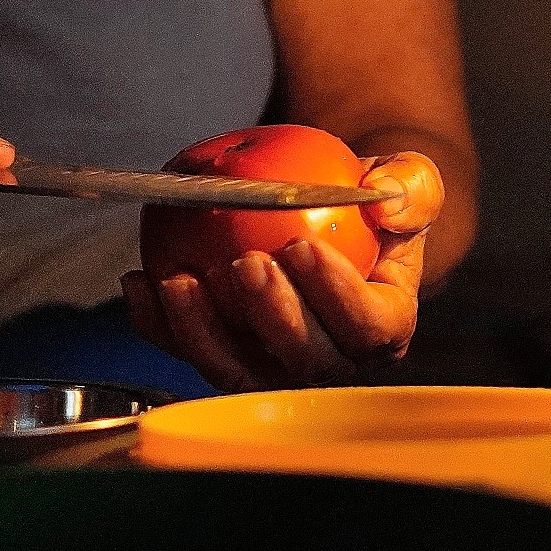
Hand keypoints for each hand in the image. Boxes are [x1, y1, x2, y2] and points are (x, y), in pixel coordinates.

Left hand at [121, 153, 441, 389]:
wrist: (323, 211)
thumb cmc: (366, 199)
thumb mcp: (405, 178)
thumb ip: (411, 187)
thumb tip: (385, 202)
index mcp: (383, 326)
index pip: (369, 328)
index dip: (337, 298)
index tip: (304, 247)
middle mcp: (330, 359)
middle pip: (304, 362)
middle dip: (273, 317)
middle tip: (245, 262)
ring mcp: (271, 364)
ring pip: (237, 371)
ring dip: (203, 333)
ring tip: (178, 280)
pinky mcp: (223, 354)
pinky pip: (187, 351)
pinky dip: (158, 325)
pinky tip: (139, 283)